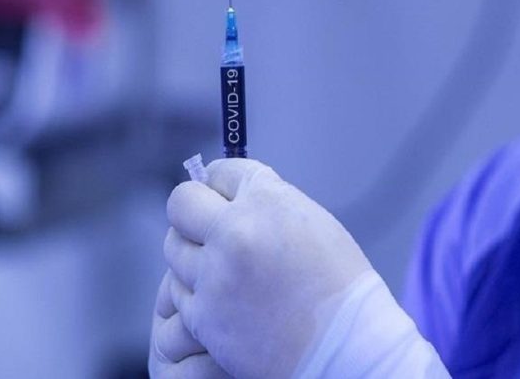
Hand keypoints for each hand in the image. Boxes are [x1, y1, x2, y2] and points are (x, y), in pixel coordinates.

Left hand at [163, 159, 372, 377]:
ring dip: (193, 252)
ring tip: (222, 266)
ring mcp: (215, 276)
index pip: (222, 172)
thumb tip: (231, 195)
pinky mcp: (203, 316)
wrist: (345, 348)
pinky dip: (195, 291)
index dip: (223, 183)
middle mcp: (235, 233)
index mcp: (267, 202)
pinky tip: (222, 296)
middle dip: (193, 209)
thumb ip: (268, 201)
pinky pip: (178, 290)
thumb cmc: (340, 286)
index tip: (223, 193)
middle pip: (182, 202)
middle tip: (207, 224)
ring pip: (174, 248)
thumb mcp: (313, 221)